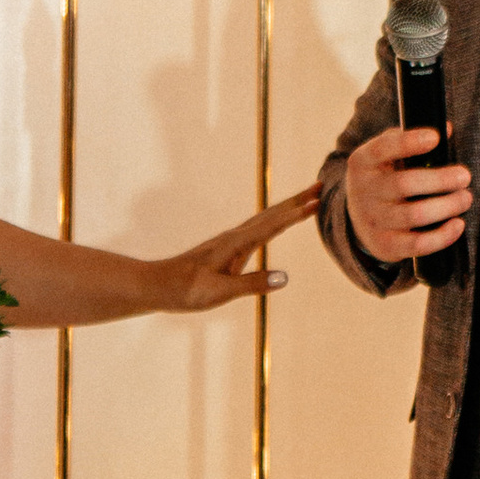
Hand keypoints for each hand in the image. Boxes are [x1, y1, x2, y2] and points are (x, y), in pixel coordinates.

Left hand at [145, 189, 322, 313]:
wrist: (158, 285)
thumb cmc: (187, 290)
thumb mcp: (221, 292)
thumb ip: (252, 284)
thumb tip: (285, 278)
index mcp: (236, 244)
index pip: (272, 224)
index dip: (296, 213)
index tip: (318, 201)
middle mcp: (235, 237)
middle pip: (272, 213)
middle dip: (297, 200)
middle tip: (321, 186)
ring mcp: (231, 241)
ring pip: (265, 218)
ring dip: (287, 207)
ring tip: (307, 199)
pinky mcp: (227, 248)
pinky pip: (258, 228)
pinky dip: (274, 219)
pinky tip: (276, 222)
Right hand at [342, 124, 471, 267]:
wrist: (359, 220)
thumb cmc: (384, 179)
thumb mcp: (387, 157)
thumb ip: (412, 140)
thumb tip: (448, 129)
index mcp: (363, 162)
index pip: (383, 148)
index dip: (409, 142)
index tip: (435, 137)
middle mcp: (364, 191)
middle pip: (405, 183)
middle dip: (440, 179)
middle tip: (464, 176)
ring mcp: (373, 220)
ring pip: (415, 214)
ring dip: (447, 205)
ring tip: (465, 198)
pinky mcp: (385, 245)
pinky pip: (417, 245)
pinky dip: (442, 236)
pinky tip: (458, 224)